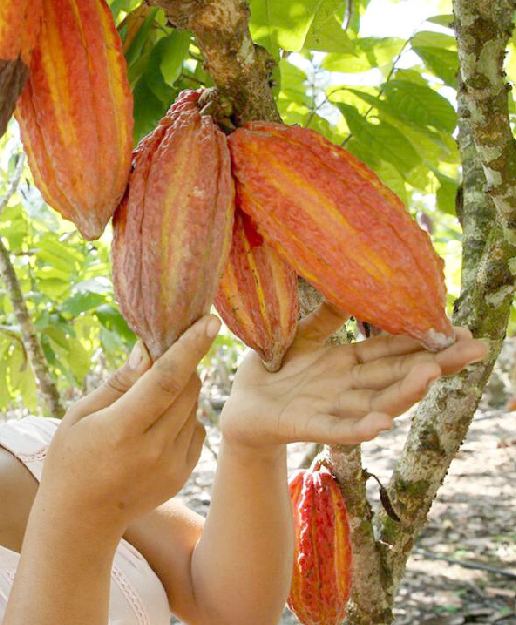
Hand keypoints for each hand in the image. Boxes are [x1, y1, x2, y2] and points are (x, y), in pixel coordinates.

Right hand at [40, 315, 219, 533]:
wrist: (81, 519)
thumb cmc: (70, 458)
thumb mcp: (80, 415)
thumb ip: (119, 383)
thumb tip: (148, 348)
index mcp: (122, 430)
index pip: (166, 380)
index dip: (189, 347)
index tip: (210, 321)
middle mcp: (153, 449)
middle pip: (188, 389)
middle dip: (183, 363)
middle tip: (164, 352)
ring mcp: (172, 466)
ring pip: (194, 408)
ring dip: (181, 391)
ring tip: (149, 399)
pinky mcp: (182, 476)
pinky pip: (195, 430)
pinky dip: (183, 416)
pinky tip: (155, 424)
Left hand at [220, 302, 488, 449]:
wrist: (239, 408)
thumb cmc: (270, 373)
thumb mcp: (298, 338)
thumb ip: (324, 318)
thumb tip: (349, 283)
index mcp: (347, 363)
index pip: (393, 350)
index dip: (426, 341)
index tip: (463, 330)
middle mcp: (348, 387)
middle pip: (398, 375)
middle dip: (437, 363)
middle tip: (476, 350)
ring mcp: (332, 409)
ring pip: (377, 402)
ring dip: (405, 391)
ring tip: (432, 374)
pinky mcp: (307, 427)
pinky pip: (337, 430)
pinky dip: (359, 428)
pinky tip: (381, 423)